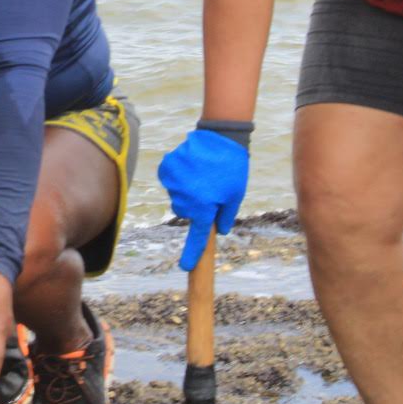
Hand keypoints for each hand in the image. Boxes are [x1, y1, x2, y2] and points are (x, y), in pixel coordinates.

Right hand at [157, 130, 249, 271]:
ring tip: (201, 173)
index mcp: (204, 208)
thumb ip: (226, 216)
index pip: (196, 237)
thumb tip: (219, 230)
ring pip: (177, 196)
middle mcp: (185, 199)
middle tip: (209, 189)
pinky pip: (170, 181)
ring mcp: (173, 184)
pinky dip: (178, 177)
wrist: (219, 136)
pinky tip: (190, 166)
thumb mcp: (236, 195)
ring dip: (186, 190)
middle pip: (185, 212)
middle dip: (195, 206)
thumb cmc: (232, 168)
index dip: (192, 254)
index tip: (185, 267)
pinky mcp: (166, 169)